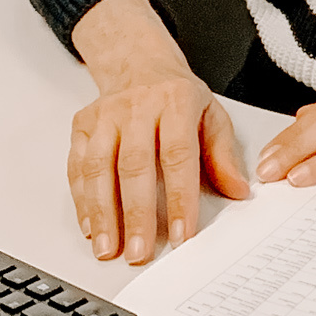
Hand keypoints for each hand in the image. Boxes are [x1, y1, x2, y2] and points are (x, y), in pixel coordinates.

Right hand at [68, 0, 249, 262]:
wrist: (140, 64)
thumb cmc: (178, 97)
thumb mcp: (211, 115)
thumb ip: (223, 155)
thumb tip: (239, 190)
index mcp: (177, 101)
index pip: (179, 155)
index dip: (179, 198)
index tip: (181, 234)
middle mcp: (138, 106)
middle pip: (135, 165)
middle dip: (136, 214)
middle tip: (140, 251)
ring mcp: (106, 115)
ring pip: (99, 168)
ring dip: (102, 213)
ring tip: (109, 249)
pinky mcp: (82, 125)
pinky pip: (77, 167)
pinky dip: (82, 200)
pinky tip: (90, 227)